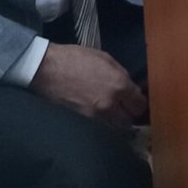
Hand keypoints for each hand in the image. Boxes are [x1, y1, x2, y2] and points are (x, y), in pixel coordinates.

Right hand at [31, 44, 146, 125]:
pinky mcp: (83, 122)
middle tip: (125, 109)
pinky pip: (100, 127)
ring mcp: (96, 116)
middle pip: (129, 121)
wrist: (48, 69)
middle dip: (129, 115)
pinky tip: (100, 115)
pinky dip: (103, 124)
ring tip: (112, 113)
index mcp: (119, 85)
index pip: (139, 104)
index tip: (136, 101)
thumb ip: (121, 75)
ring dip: (116, 122)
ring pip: (114, 128)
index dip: (139, 103)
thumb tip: (130, 87)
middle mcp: (110, 104)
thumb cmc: (76, 59)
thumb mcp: (105, 59)